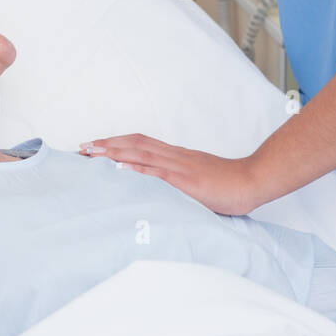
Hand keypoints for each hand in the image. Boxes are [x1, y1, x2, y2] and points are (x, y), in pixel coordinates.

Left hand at [78, 134, 257, 214]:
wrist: (252, 180)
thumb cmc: (229, 185)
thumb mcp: (198, 183)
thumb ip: (179, 184)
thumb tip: (161, 193)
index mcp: (176, 157)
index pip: (140, 143)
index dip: (116, 142)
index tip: (95, 146)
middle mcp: (174, 156)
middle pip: (134, 143)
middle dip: (106, 144)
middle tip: (82, 147)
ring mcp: (179, 166)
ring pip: (140, 153)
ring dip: (112, 152)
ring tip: (91, 153)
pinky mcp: (186, 180)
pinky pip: (156, 172)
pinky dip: (135, 168)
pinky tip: (118, 167)